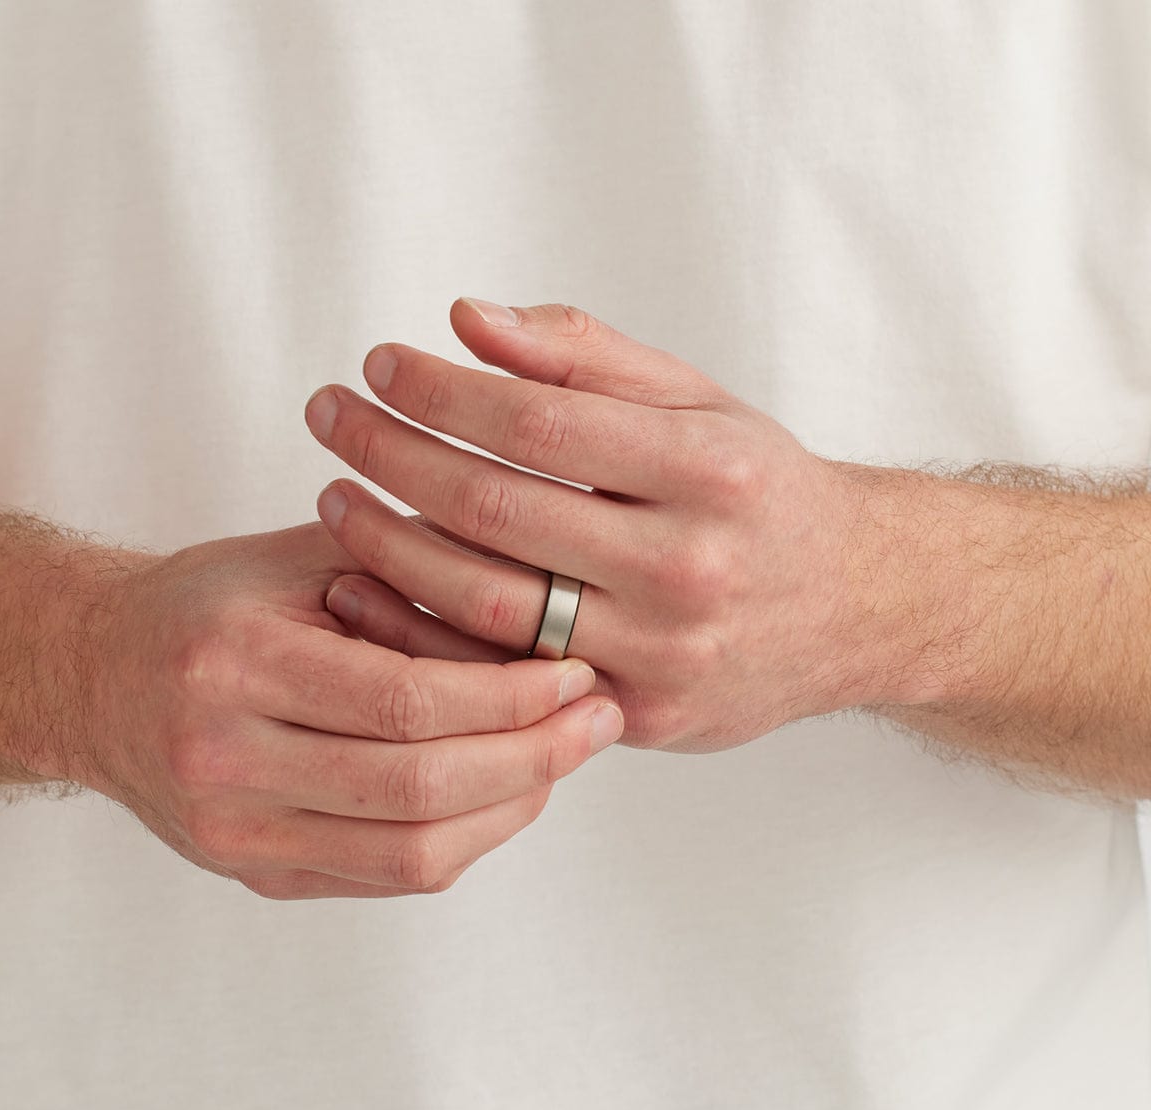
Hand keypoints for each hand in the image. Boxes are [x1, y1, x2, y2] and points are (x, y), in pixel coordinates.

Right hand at [78, 522, 619, 897]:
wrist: (96, 676)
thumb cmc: (213, 605)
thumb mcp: (304, 558)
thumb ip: (413, 572)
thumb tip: (545, 601)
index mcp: (234, 663)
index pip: (407, 700)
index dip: (511, 696)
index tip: (580, 673)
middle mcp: (223, 758)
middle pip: (418, 787)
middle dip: (533, 757)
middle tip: (599, 720)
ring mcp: (232, 832)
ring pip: (411, 852)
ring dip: (511, 807)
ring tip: (566, 758)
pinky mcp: (252, 872)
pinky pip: (385, 875)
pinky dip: (463, 838)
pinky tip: (506, 792)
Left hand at [306, 300, 892, 752]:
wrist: (852, 607)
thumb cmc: (760, 493)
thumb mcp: (701, 404)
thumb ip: (586, 358)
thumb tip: (466, 320)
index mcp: (711, 471)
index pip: (537, 424)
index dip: (439, 391)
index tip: (377, 364)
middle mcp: (690, 567)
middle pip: (497, 511)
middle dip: (390, 455)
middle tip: (328, 416)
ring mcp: (662, 654)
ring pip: (485, 603)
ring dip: (386, 544)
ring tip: (333, 497)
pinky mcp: (638, 717)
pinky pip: (501, 679)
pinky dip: (420, 633)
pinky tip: (364, 586)